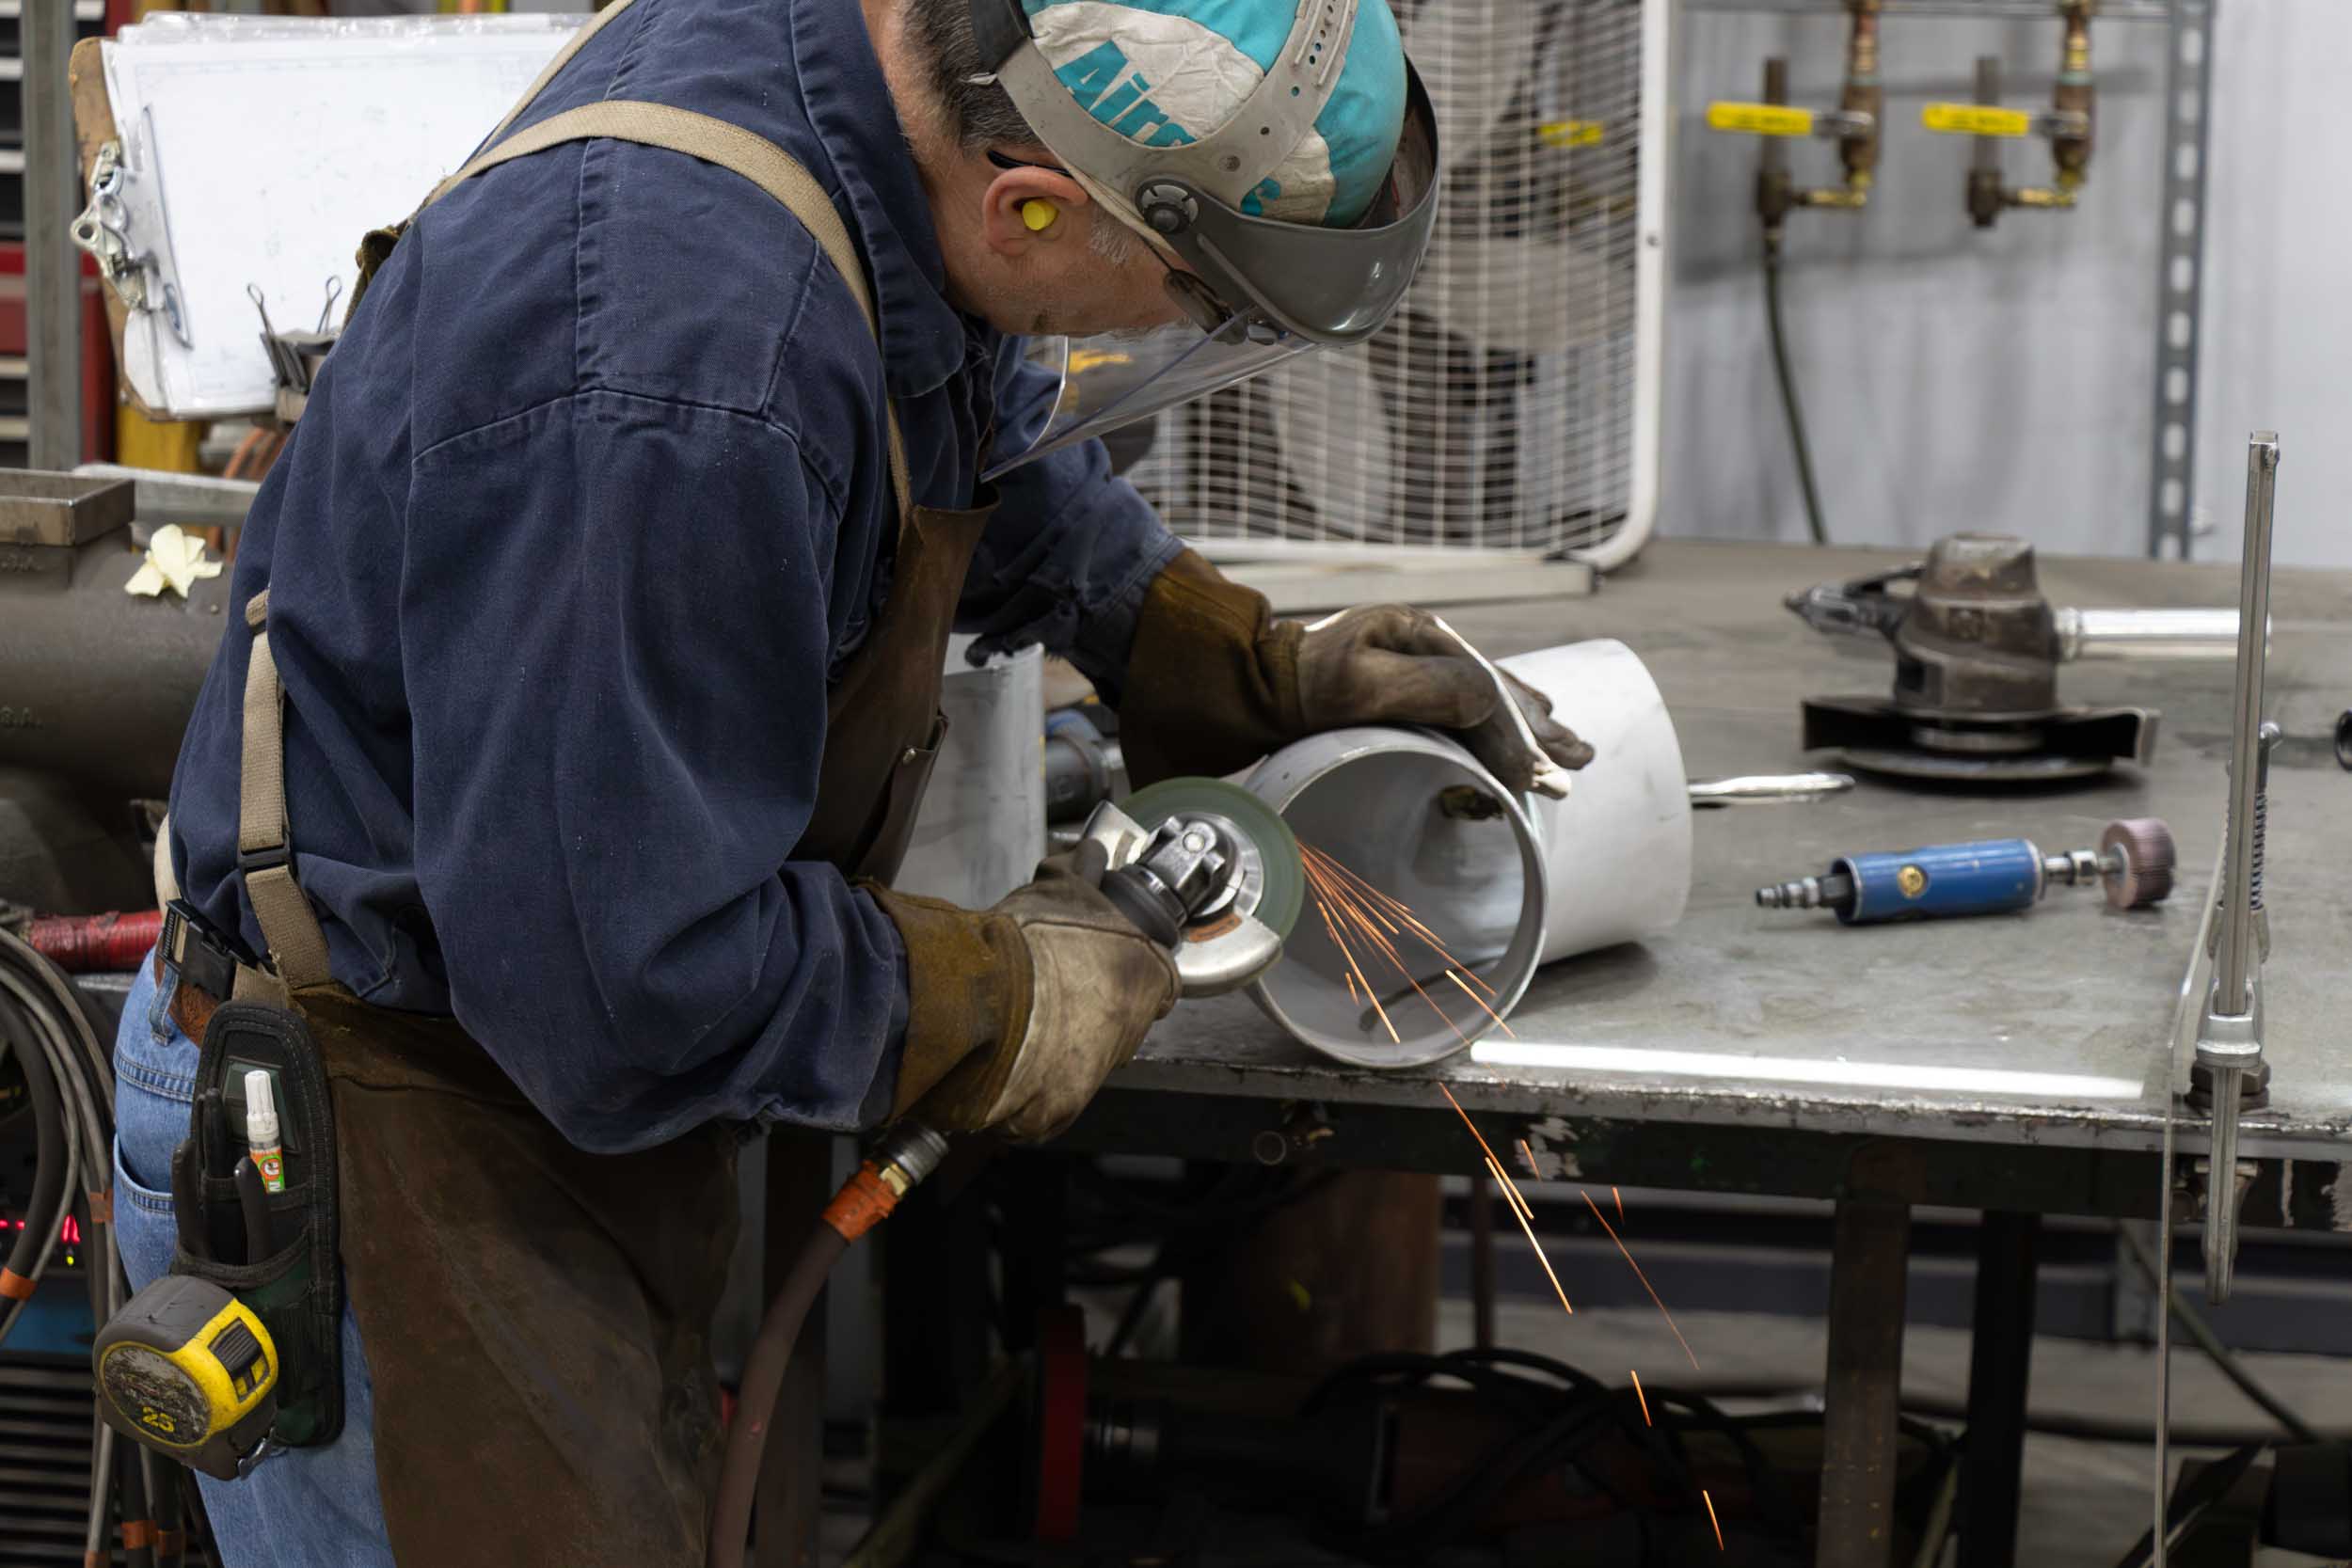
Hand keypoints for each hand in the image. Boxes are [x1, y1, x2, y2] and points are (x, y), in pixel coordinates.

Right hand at [870, 853, 1177, 1142]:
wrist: (989, 1002)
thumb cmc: (1030, 944)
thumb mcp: (1061, 891)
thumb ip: (1081, 872)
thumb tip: (1089, 852)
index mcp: (1150, 975)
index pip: (1161, 979)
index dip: (1131, 968)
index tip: (1103, 963)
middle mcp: (1135, 1029)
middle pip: (1126, 1020)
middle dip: (1098, 1008)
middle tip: (1058, 991)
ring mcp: (1100, 1071)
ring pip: (1092, 1056)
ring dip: (1069, 1042)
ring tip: (1029, 1020)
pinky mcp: (1061, 1110)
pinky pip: (1055, 1094)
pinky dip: (1038, 1077)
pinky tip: (1013, 1052)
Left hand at [1295, 604, 1594, 794]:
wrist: (1255, 685)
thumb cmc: (1304, 685)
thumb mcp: (1364, 684)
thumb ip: (1431, 689)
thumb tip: (1489, 703)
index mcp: (1424, 635)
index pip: (1486, 691)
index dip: (1516, 737)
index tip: (1540, 778)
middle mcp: (1428, 645)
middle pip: (1498, 691)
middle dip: (1540, 730)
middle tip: (1581, 759)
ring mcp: (1417, 665)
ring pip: (1490, 699)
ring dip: (1531, 727)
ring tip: (1570, 748)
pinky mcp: (1404, 689)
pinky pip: (1468, 708)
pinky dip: (1501, 725)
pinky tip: (1519, 736)